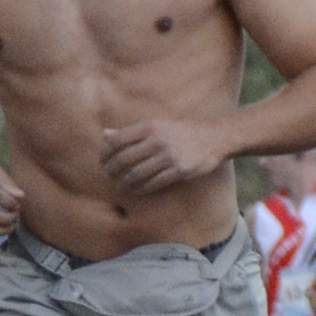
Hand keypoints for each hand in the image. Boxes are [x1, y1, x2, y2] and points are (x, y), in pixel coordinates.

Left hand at [101, 116, 222, 194]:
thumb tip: (105, 135)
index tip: (102, 160)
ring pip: (136, 174)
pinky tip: (136, 190)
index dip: (105, 152)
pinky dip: (141, 188)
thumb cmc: (182, 131)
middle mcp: (157, 140)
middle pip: (124, 159)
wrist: (213, 138)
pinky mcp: (178, 170)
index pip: (117, 140)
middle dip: (111, 169)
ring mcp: (168, 156)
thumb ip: (131, 131)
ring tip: (119, 185)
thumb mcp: (157, 125)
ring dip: (124, 182)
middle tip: (108, 175)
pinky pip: (153, 183)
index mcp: (149, 126)